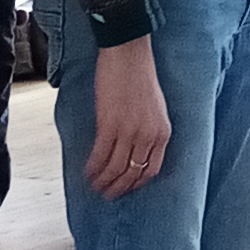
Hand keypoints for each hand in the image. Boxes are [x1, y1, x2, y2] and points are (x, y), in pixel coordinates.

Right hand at [85, 36, 172, 195]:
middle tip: (107, 194)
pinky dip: (92, 167)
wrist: (128, 55)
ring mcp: (129, 131)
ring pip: (115, 168)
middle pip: (133, 173)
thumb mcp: (155, 108)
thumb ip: (148, 129)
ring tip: (94, 186)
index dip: (137, 183)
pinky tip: (86, 172)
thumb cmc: (141, 76)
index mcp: (162, 132)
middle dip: (118, 187)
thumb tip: (133, 148)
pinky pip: (100, 155)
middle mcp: (148, 135)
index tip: (126, 188)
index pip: (152, 170)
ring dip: (103, 181)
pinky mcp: (109, 124)